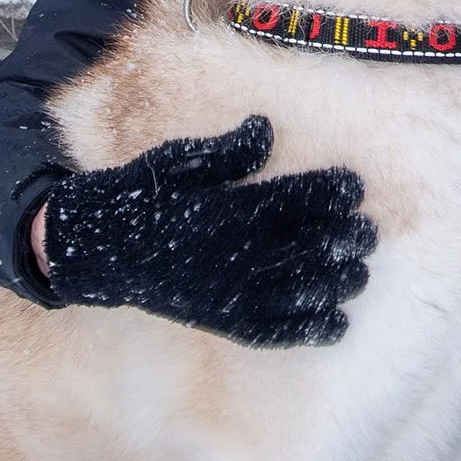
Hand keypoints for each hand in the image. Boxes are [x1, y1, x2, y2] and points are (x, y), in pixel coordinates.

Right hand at [36, 117, 376, 345]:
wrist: (92, 247)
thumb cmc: (140, 195)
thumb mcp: (176, 161)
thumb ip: (226, 151)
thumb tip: (267, 128)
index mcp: (222, 210)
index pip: (287, 199)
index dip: (326, 193)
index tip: (355, 187)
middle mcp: (228, 255)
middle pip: (299, 247)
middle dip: (340, 239)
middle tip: (368, 233)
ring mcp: (224, 292)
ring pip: (293, 292)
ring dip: (333, 284)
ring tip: (360, 274)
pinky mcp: (217, 320)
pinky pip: (268, 331)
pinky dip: (304, 330)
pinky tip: (337, 324)